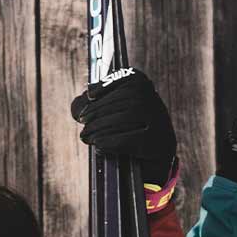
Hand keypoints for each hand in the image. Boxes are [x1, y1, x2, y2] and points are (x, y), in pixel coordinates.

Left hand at [73, 69, 176, 183]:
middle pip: (124, 99)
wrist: (152, 158)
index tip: (90, 95)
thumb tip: (77, 108)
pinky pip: (130, 139)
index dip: (107, 85)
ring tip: (86, 136)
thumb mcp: (112, 112)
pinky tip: (99, 146)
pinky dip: (110, 142)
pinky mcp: (157, 143)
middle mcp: (155, 101)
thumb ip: (91, 104)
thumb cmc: (126, 129)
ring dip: (99, 128)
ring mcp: (159, 122)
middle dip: (97, 111)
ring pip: (126, 117)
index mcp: (145, 88)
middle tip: (82, 122)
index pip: (128, 78)